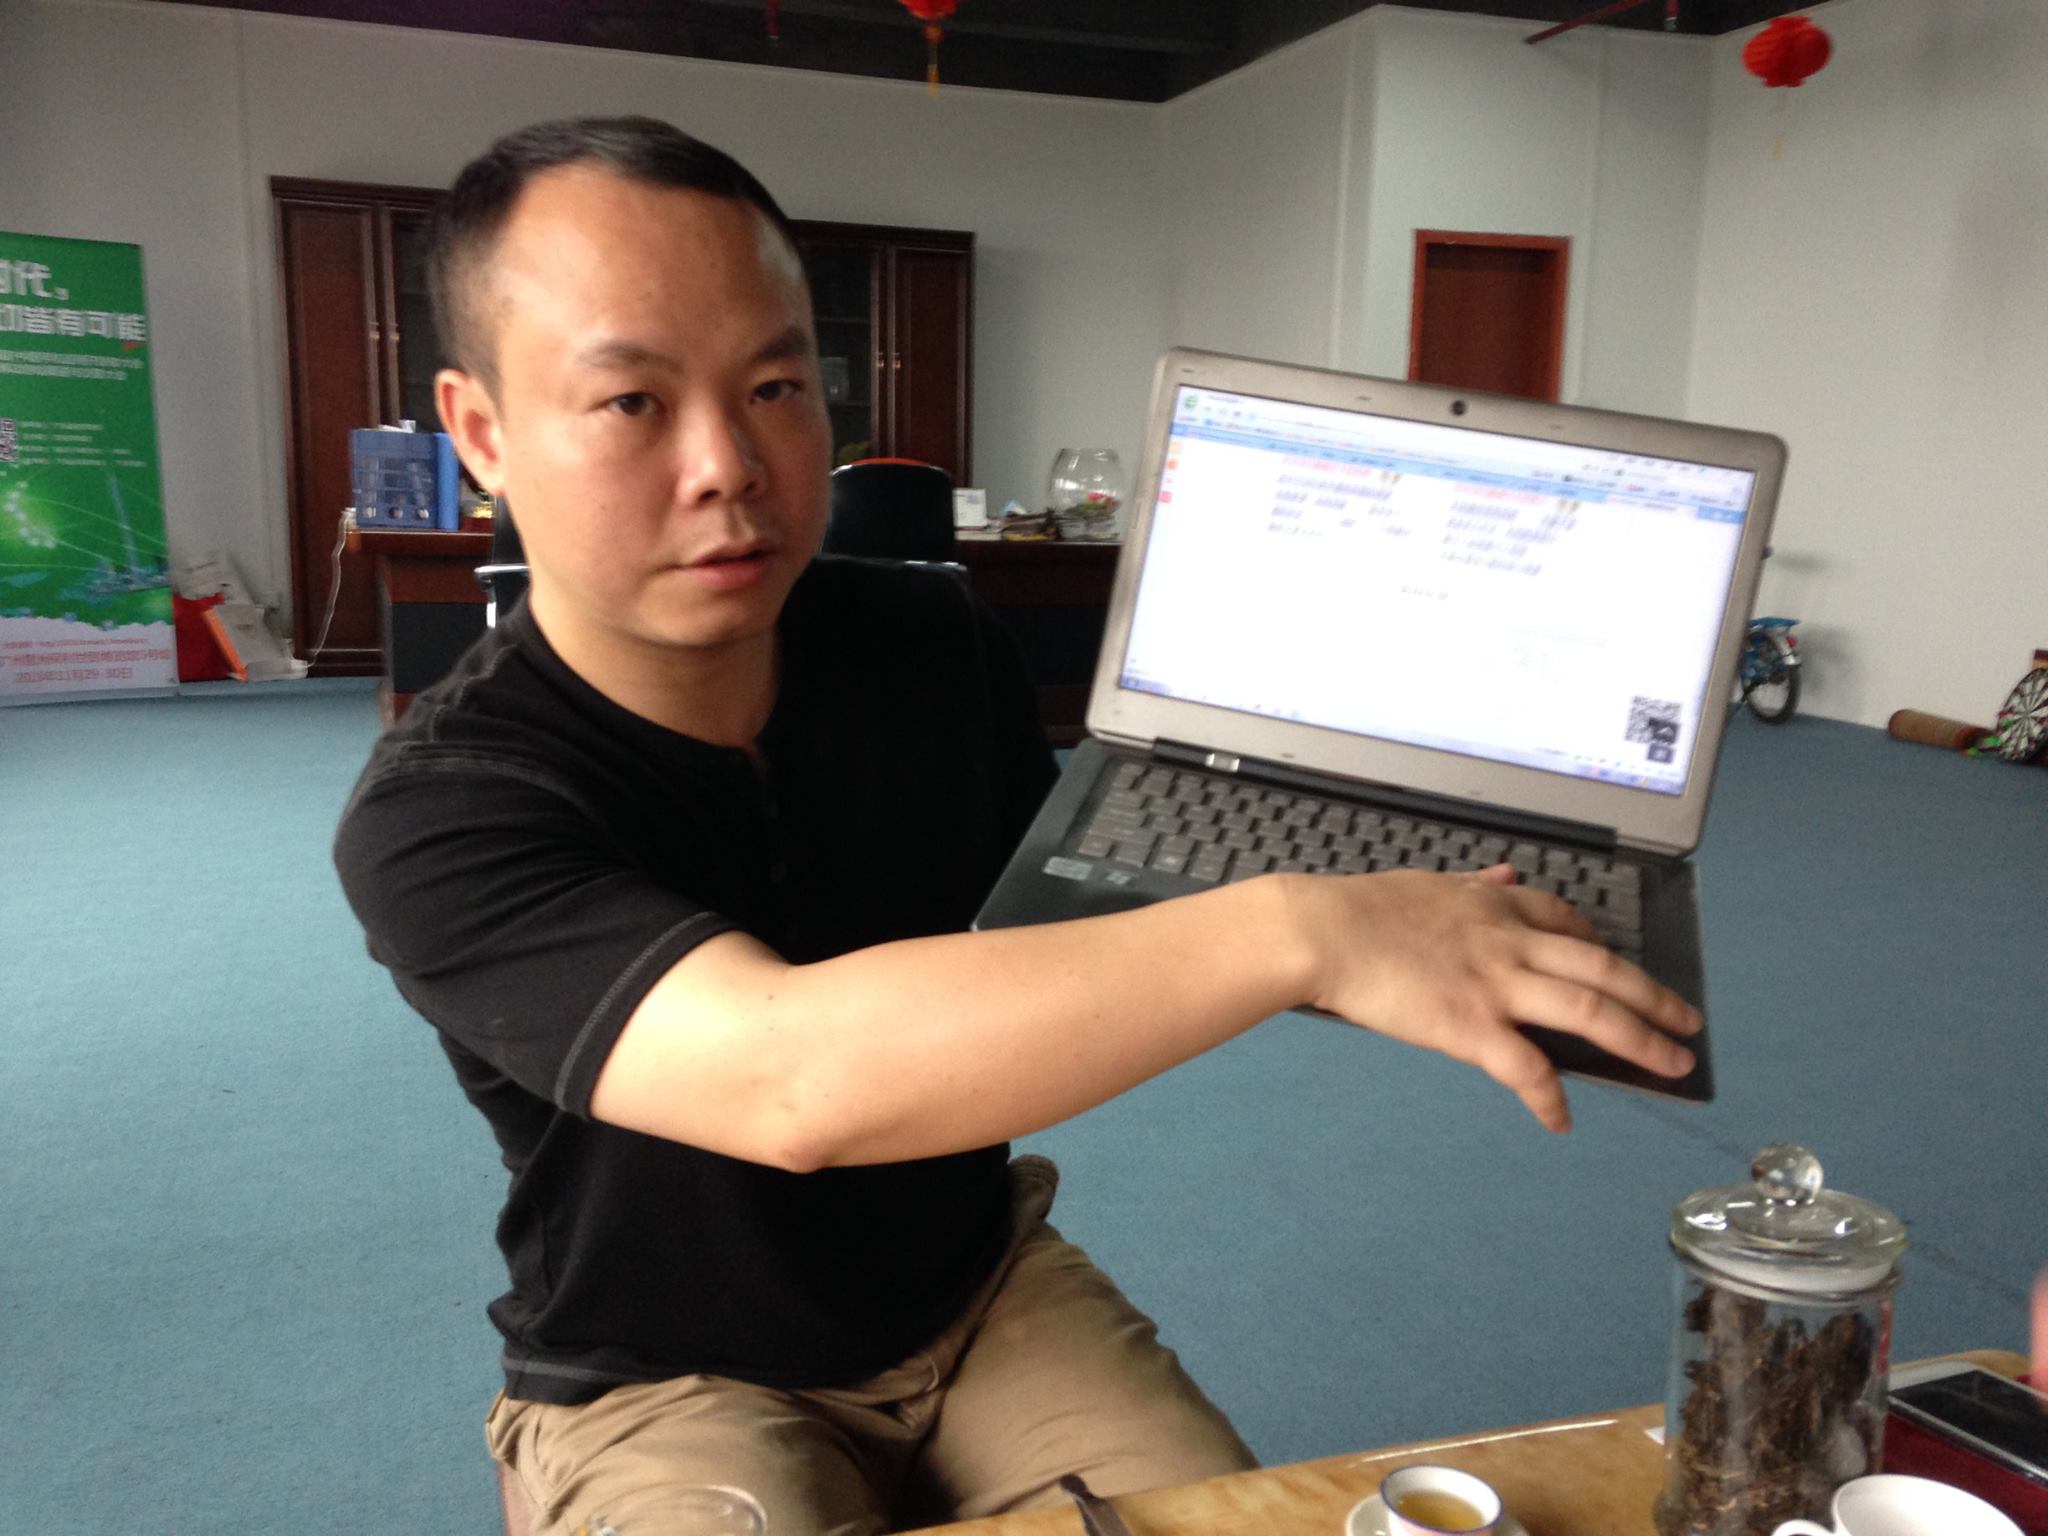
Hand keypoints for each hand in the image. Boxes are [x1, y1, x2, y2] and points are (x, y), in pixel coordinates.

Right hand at [1280, 863, 1701, 1132]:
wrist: (1324, 931)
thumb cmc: (1362, 908)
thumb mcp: (1430, 883)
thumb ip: (1473, 885)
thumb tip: (1502, 876)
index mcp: (1498, 907)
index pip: (1571, 926)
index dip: (1606, 951)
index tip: (1623, 968)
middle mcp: (1511, 943)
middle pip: (1604, 971)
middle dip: (1655, 999)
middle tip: (1688, 1023)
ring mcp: (1497, 985)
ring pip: (1591, 1012)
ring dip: (1641, 1040)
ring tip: (1671, 1063)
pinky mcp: (1471, 1027)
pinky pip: (1527, 1069)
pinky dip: (1551, 1098)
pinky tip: (1562, 1120)